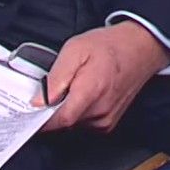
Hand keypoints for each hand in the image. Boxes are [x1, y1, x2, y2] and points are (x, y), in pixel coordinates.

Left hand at [36, 21, 169, 132]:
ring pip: (73, 124)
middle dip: (53, 110)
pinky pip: (84, 123)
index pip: (59, 121)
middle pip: (64, 123)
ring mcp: (106, 119)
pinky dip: (78, 112)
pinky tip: (83, 94)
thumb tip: (39, 101)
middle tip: (53, 89)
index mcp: (91, 92)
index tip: (29, 112)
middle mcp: (100, 111)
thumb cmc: (110, 46)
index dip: (41, 120)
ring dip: (67, 110)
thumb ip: (56, 77)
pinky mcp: (109, 122)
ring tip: (73, 87)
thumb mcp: (75, 49)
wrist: (140, 48)